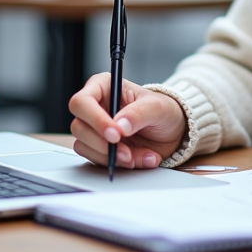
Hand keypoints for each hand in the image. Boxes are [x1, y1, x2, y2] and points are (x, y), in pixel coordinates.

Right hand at [68, 74, 186, 169]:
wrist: (172, 133)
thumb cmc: (163, 111)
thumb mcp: (157, 107)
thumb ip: (139, 113)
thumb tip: (120, 125)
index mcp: (104, 86)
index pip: (82, 101)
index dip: (94, 119)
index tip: (115, 135)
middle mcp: (95, 107)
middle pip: (78, 127)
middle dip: (103, 144)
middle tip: (126, 152)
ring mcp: (95, 129)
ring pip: (85, 147)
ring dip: (112, 157)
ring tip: (138, 156)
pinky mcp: (99, 148)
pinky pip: (97, 160)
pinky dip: (119, 164)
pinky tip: (139, 159)